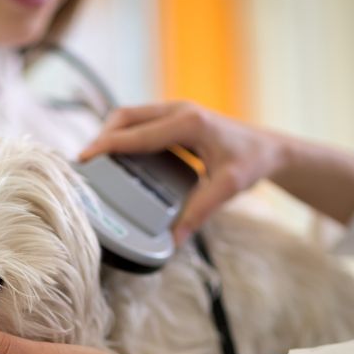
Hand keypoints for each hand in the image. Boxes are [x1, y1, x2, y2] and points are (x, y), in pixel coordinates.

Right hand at [80, 101, 287, 243]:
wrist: (269, 149)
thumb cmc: (251, 163)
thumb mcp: (227, 189)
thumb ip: (199, 213)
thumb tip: (172, 242)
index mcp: (188, 123)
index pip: (136, 133)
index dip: (107, 145)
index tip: (84, 158)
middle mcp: (179, 111)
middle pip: (126, 115)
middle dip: (102, 136)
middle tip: (85, 163)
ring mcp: (177, 112)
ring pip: (131, 116)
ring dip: (112, 135)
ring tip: (97, 162)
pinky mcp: (176, 120)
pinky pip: (142, 124)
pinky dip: (125, 137)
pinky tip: (119, 159)